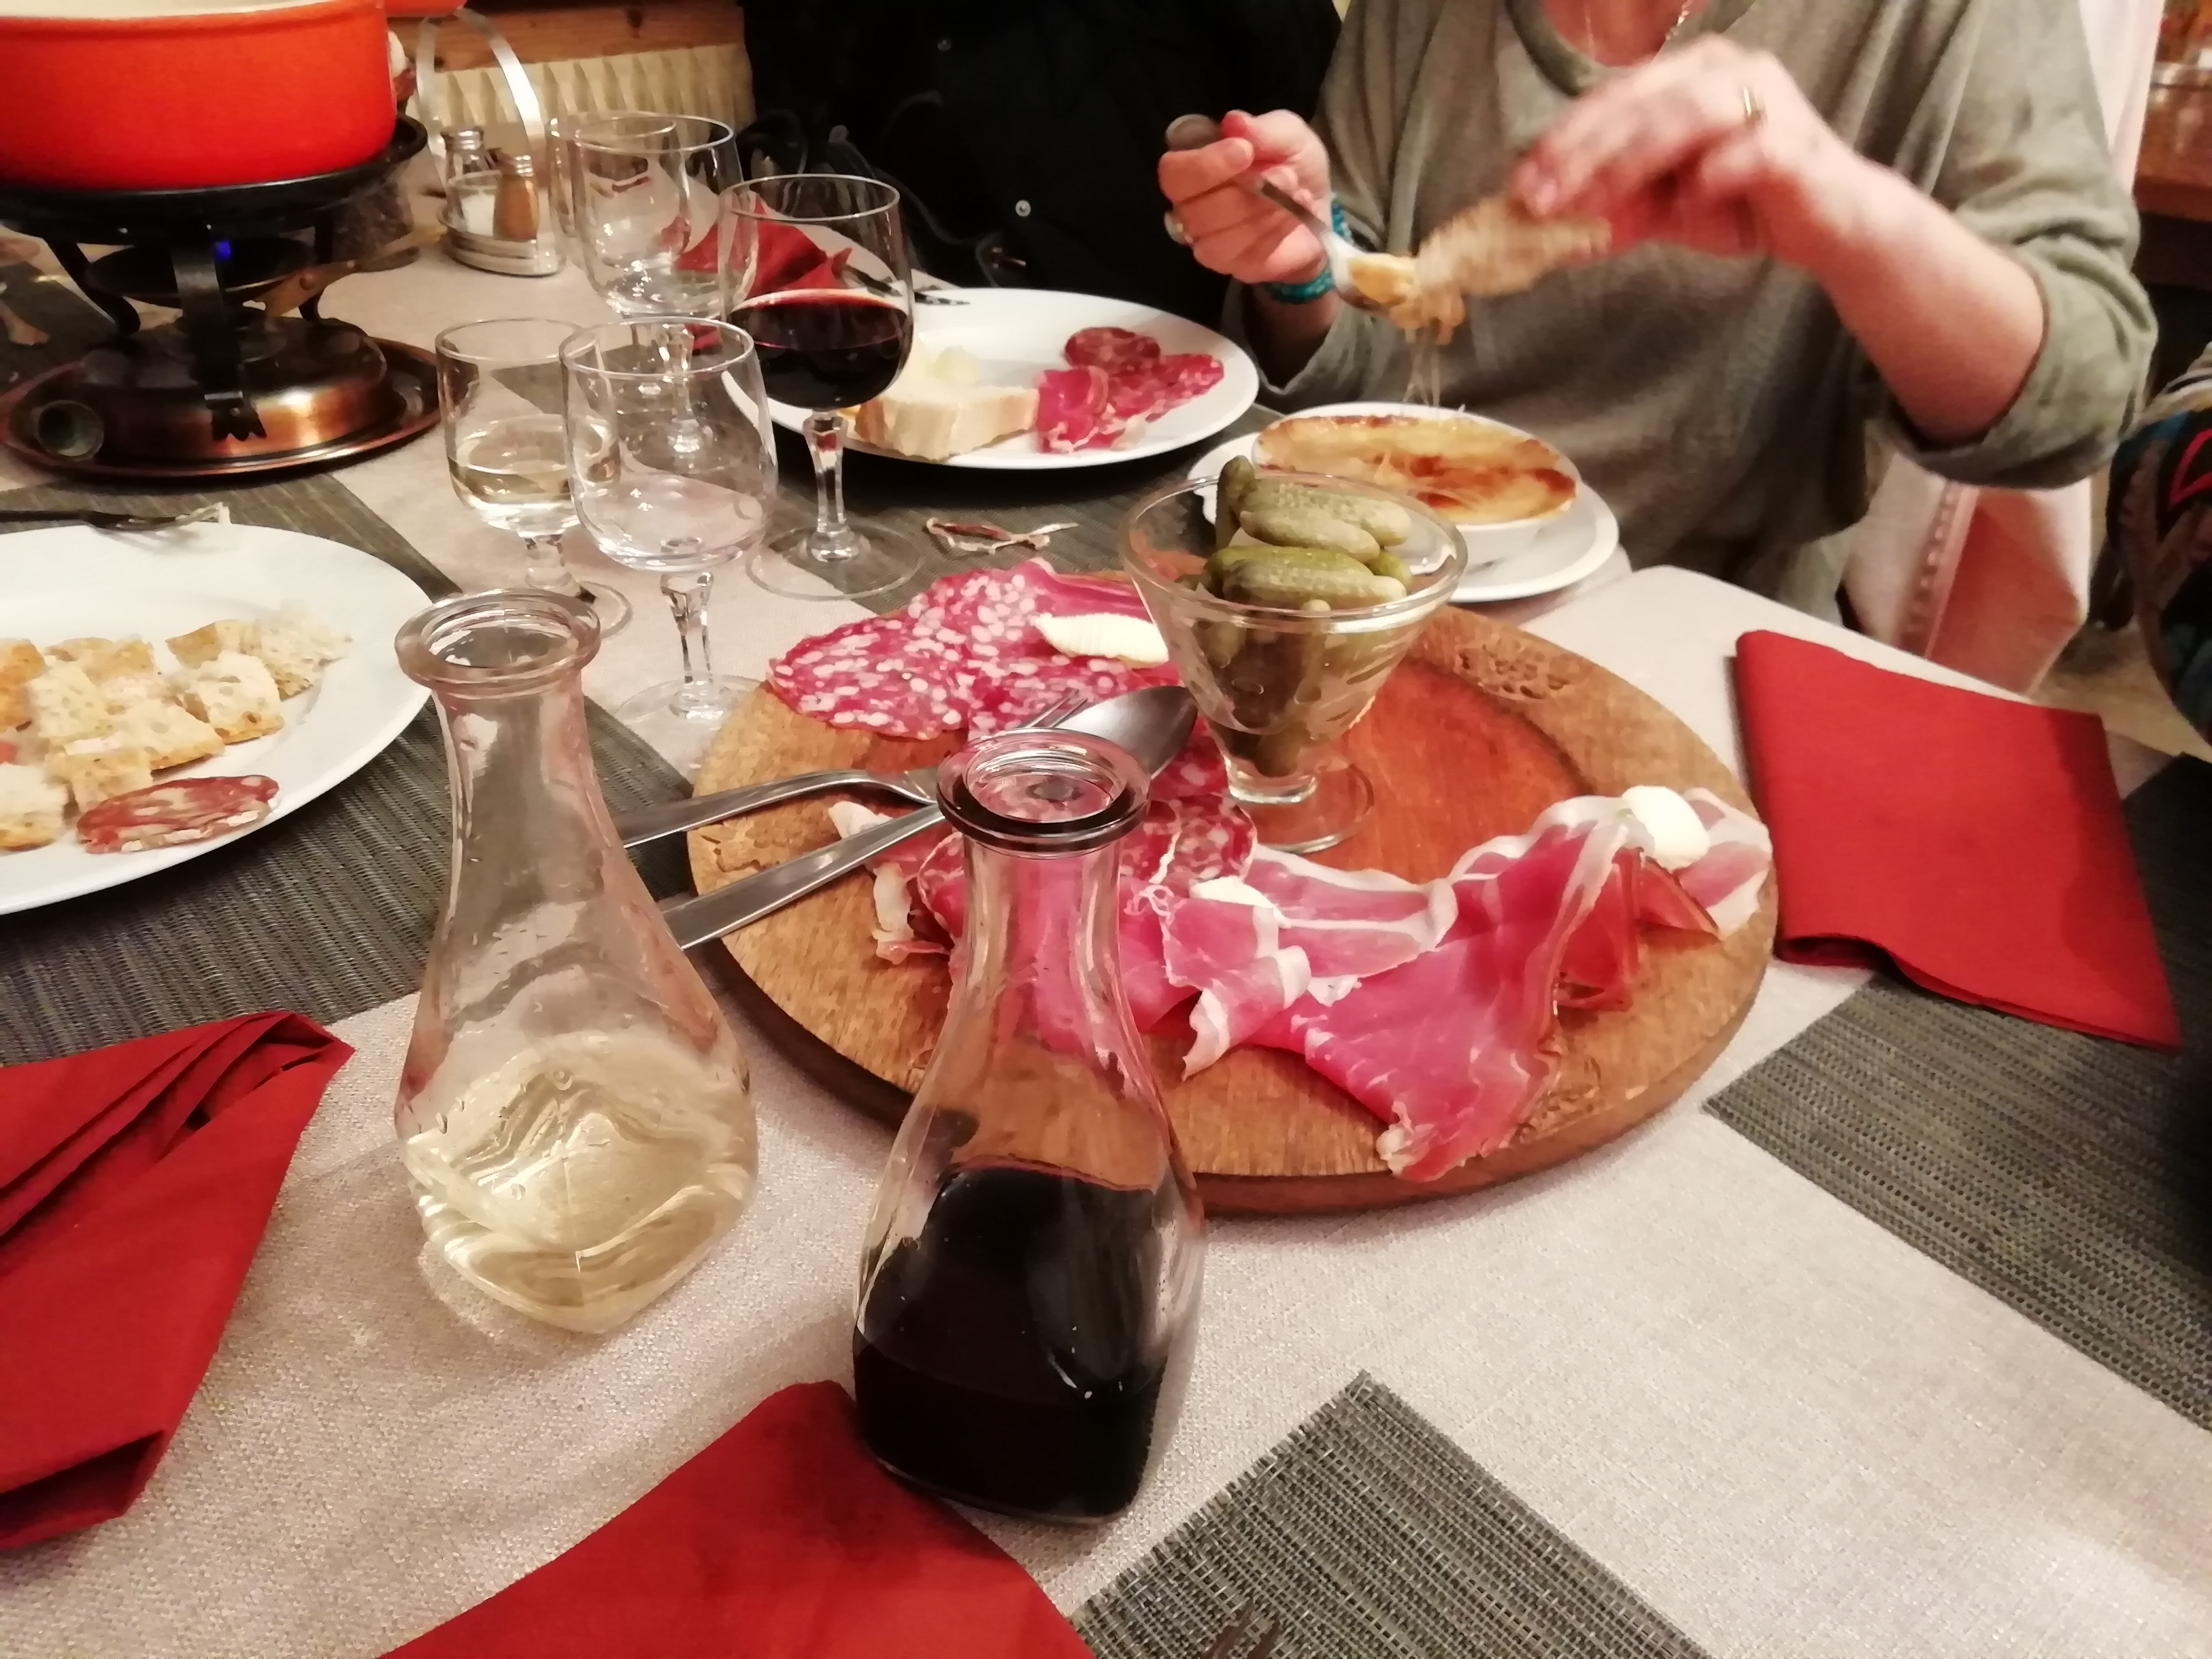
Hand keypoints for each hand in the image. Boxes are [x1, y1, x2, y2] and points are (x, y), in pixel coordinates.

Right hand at [1157, 109, 1333, 286]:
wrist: (1319, 207)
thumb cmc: (1291, 165)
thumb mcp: (1289, 135)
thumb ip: (1264, 129)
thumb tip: (1234, 122)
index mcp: (1193, 167)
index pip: (1175, 173)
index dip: (1205, 165)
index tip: (1244, 151)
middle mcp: (1191, 206)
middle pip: (1194, 209)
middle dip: (1246, 190)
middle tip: (1285, 174)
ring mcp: (1208, 241)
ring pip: (1218, 235)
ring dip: (1262, 210)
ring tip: (1295, 192)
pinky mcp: (1231, 265)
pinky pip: (1242, 254)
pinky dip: (1272, 231)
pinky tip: (1292, 215)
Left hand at [1509, 37, 1874, 275]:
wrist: (1826, 225)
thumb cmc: (1741, 204)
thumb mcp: (1660, 209)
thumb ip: (1609, 209)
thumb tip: (1544, 230)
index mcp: (1687, 73)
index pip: (1610, 99)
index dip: (1561, 141)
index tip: (1520, 185)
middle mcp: (1725, 70)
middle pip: (1638, 102)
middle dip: (1581, 154)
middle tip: (1541, 200)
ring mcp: (1764, 99)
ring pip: (1684, 118)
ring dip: (1629, 164)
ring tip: (1591, 206)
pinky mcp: (1795, 142)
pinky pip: (1745, 151)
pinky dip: (1711, 174)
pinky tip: (1685, 203)